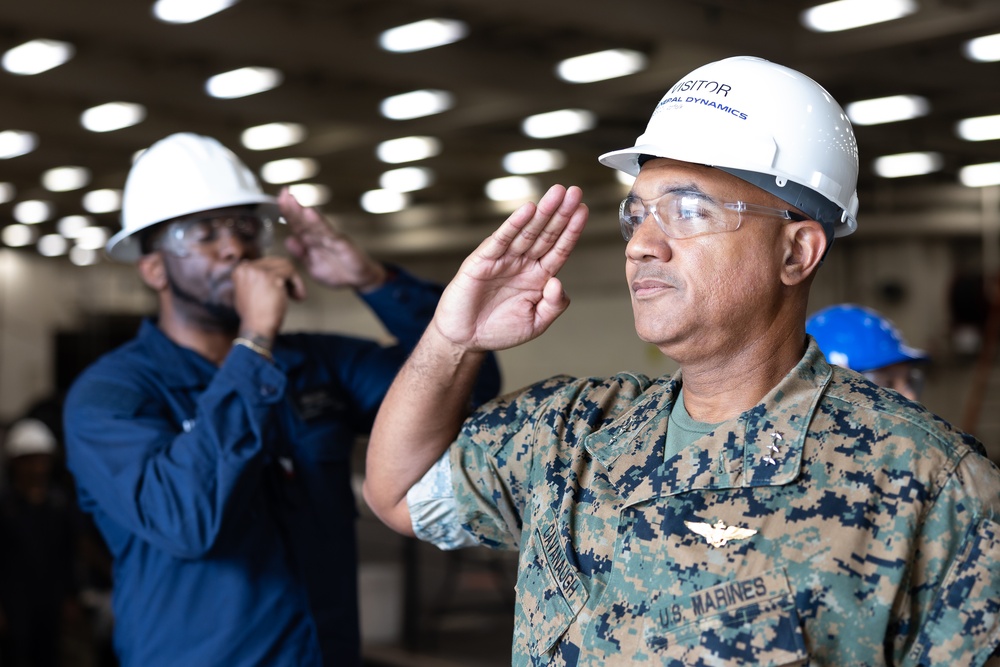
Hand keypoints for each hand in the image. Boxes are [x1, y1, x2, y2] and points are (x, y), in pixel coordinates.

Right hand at [232, 256, 305, 339]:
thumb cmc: (254, 316)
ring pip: (286, 266)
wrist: (256, 329)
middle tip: (292, 293)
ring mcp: (259, 271)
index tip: (283, 290)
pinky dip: (298, 285)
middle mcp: (248, 267)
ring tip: (296, 296)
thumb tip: (249, 263)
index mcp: (241, 270)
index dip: (278, 275)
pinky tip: (299, 297)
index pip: (267, 263)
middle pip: (277, 262)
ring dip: (294, 281)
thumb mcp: (245, 292)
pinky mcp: (272, 277)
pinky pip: (292, 273)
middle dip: (287, 277)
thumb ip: (249, 278)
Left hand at [279, 188, 387, 291]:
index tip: (279, 199)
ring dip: (301, 211)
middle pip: (303, 220)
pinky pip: (327, 232)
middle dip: (292, 207)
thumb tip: (288, 240)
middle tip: (283, 192)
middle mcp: (320, 237)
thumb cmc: (338, 272)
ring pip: (313, 223)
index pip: (297, 225)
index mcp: (312, 242)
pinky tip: (310, 212)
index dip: (287, 213)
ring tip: (291, 199)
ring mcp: (330, 238)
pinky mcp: (341, 243)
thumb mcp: (313, 267)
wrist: (359, 280)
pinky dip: (318, 222)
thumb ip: (301, 254)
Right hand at [434, 184, 587, 351]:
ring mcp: (503, 260)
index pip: (559, 248)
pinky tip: (528, 210)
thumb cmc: (499, 330)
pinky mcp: (482, 261)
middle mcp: (523, 263)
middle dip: (561, 213)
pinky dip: (514, 224)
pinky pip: (501, 239)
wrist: (466, 338)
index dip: (572, 230)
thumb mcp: (536, 323)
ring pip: (527, 232)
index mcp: (538, 277)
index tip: (584, 210)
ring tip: (557, 193)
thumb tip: (559, 282)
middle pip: (546, 234)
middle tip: (574, 191)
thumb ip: (553, 305)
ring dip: (543, 212)